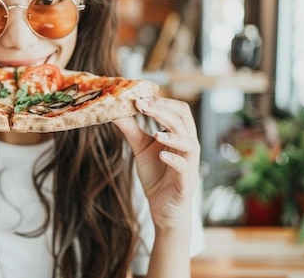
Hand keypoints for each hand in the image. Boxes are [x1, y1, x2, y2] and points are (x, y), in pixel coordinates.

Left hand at [113, 96, 199, 228]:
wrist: (163, 208)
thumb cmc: (156, 175)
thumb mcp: (140, 148)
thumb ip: (131, 129)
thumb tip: (114, 111)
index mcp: (179, 134)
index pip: (177, 110)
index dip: (161, 101)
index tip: (140, 96)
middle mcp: (188, 145)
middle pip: (184, 120)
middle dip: (164, 110)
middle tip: (143, 105)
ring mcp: (189, 163)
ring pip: (189, 142)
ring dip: (173, 134)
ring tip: (156, 132)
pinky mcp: (186, 181)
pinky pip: (184, 167)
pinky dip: (173, 159)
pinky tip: (161, 154)